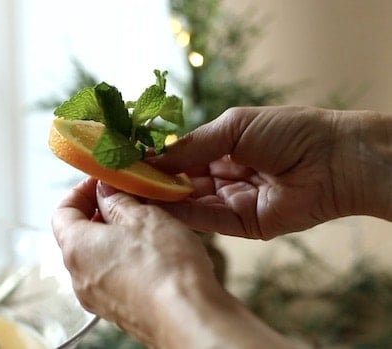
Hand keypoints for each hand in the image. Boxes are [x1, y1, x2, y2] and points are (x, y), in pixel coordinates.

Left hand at [51, 177, 293, 347]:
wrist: (189, 318)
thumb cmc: (164, 267)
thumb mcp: (142, 216)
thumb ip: (118, 200)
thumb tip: (105, 190)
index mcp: (76, 248)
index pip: (62, 212)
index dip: (80, 191)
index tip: (103, 182)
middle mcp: (79, 277)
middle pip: (79, 235)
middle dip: (102, 213)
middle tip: (130, 199)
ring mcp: (98, 298)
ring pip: (99, 258)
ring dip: (117, 237)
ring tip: (148, 225)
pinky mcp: (120, 311)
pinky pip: (115, 278)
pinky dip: (127, 261)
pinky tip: (155, 254)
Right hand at [148, 106, 391, 238]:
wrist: (336, 160)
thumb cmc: (289, 131)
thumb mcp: (233, 127)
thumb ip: (192, 146)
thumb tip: (152, 158)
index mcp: (225, 147)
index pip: (181, 157)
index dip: (155, 160)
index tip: (126, 162)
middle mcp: (226, 176)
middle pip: (182, 183)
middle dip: (154, 183)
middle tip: (120, 184)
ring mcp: (234, 202)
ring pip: (191, 204)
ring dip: (163, 201)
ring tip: (130, 197)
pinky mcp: (244, 226)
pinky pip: (208, 221)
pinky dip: (183, 215)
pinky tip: (157, 209)